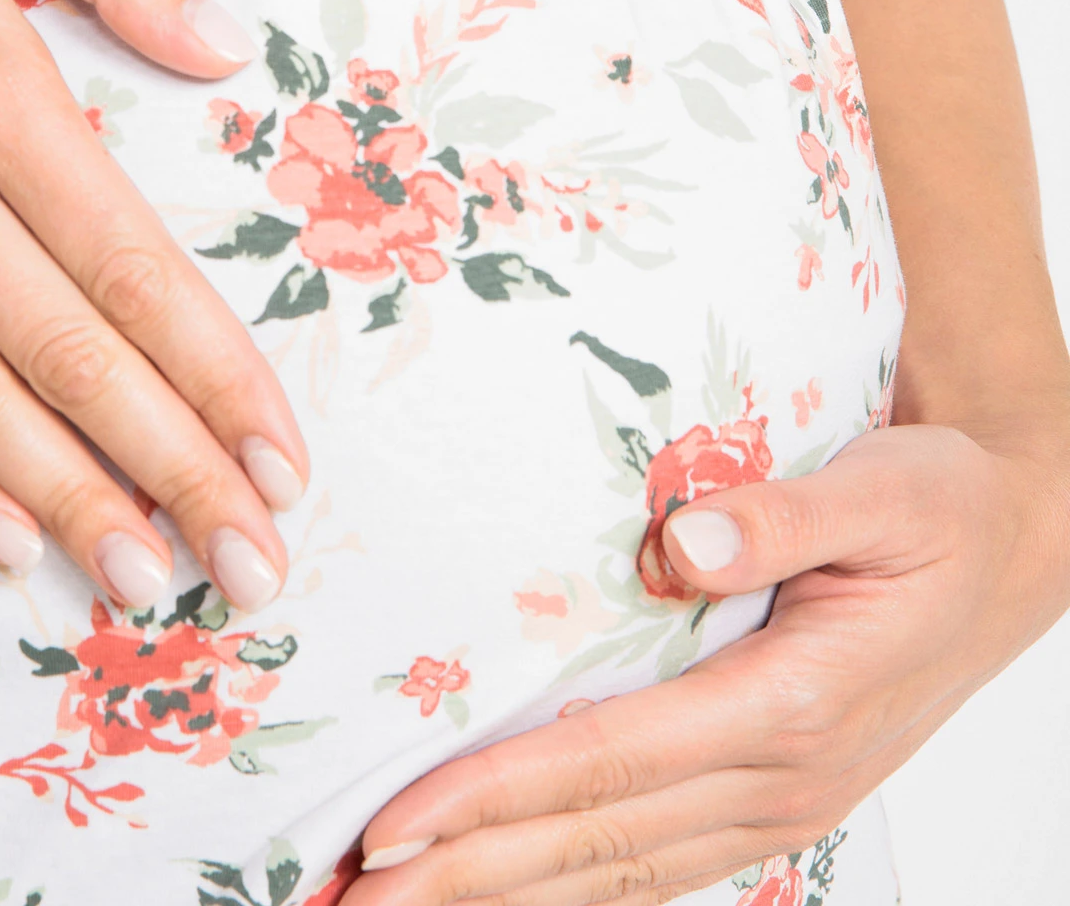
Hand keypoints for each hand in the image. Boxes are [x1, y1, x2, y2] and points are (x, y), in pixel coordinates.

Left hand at [350, 420, 1069, 903]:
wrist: (1017, 546)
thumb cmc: (942, 508)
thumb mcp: (882, 488)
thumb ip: (780, 515)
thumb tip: (675, 541)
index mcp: (795, 702)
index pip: (609, 764)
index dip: (493, 800)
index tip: (394, 825)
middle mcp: (782, 775)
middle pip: (596, 841)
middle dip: (467, 876)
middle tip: (350, 897)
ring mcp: (784, 803)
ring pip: (622, 872)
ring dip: (507, 897)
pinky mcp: (779, 799)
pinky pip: (661, 862)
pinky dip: (579, 888)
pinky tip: (515, 894)